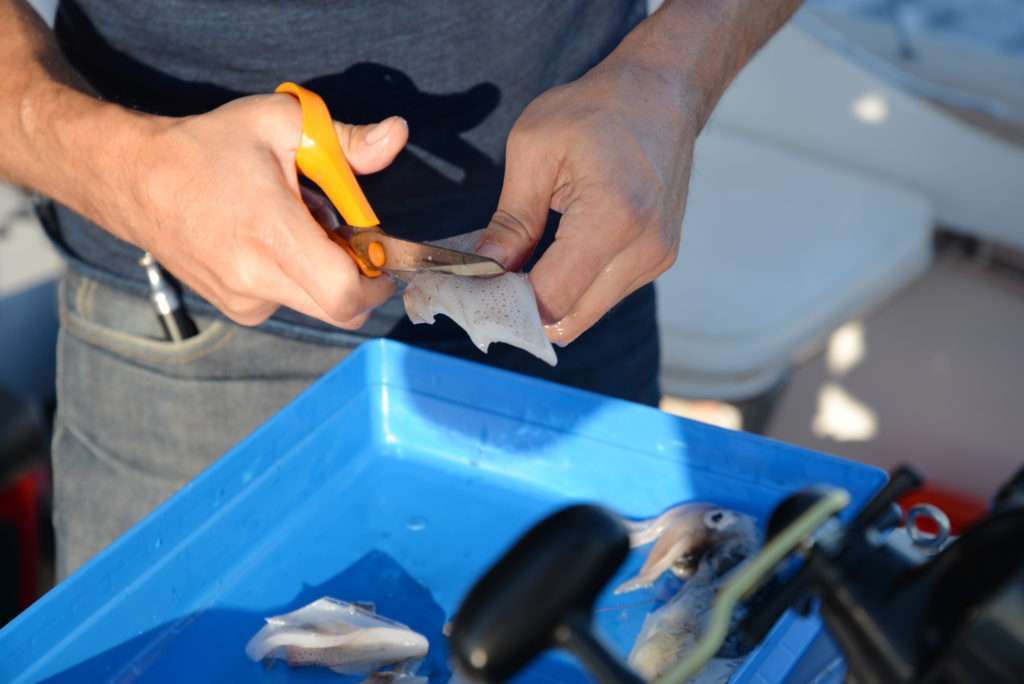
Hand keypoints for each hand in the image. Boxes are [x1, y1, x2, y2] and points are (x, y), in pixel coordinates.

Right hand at [107, 94, 407, 327]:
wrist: (134, 179)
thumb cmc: (207, 147)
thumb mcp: (280, 123)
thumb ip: (347, 139)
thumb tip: (397, 136)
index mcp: (272, 235)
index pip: (345, 294)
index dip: (378, 284)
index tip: (383, 259)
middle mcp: (256, 279)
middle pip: (340, 310)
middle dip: (361, 280)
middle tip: (349, 238)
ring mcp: (243, 300)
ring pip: (316, 305)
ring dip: (326, 274)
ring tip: (297, 228)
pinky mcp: (236, 308)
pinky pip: (289, 302)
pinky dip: (298, 278)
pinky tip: (272, 242)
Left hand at [476, 60, 696, 345]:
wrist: (662, 92)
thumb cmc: (597, 109)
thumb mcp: (535, 149)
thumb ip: (509, 220)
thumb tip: (481, 271)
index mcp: (613, 218)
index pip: (552, 297)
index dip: (507, 302)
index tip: (477, 289)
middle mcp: (645, 248)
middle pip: (570, 318)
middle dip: (524, 311)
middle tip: (491, 286)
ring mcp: (658, 258)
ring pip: (586, 313)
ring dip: (551, 301)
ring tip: (522, 268)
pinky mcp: (661, 259)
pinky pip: (605, 295)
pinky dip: (575, 288)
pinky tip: (557, 258)